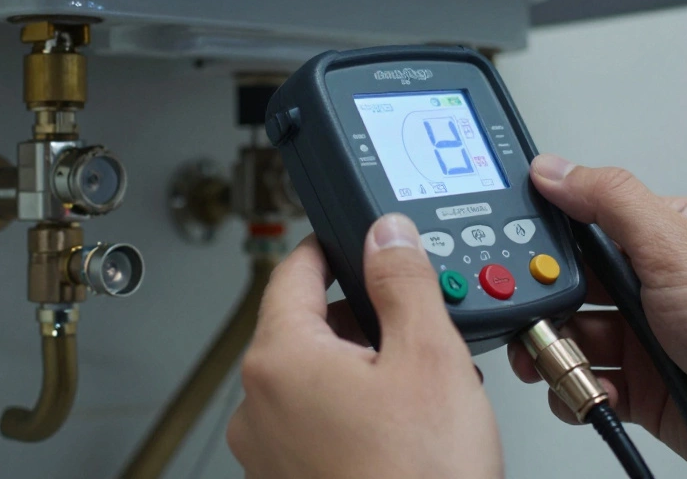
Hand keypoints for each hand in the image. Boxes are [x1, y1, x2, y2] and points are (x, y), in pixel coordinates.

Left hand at [227, 214, 502, 478]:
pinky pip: (317, 426)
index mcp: (279, 358)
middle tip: (418, 328)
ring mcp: (268, 451)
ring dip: (364, 369)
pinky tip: (404, 432)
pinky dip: (355, 415)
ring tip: (423, 390)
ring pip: (316, 380)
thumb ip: (403, 280)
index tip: (357, 239)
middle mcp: (258, 404)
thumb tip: (386, 234)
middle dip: (365, 318)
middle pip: (307, 326)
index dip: (333, 246)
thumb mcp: (428, 357)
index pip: (293, 269)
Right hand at [509, 155, 686, 478]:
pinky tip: (595, 390)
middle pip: (571, 284)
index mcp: (666, 236)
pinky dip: (579, 389)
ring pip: (572, 336)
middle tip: (540, 319)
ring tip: (564, 362)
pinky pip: (587, 381)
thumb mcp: (676, 248)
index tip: (525, 261)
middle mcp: (655, 283)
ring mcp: (648, 336)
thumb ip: (610, 201)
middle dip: (547, 305)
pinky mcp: (643, 386)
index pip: (586, 223)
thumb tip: (554, 168)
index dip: (551, 242)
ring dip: (558, 352)